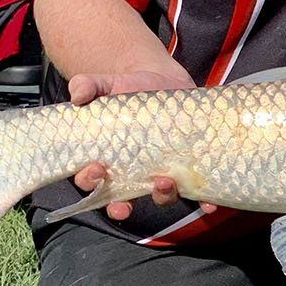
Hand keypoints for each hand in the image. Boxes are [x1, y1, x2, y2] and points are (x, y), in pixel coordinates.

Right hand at [66, 67, 212, 220]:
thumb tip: (77, 94)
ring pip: (159, 196)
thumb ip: (87, 85)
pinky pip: (194, 191)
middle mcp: (132, 173)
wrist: (163, 79)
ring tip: (164, 183)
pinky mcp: (186, 168)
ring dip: (161, 196)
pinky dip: (202, 201)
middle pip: (122, 199)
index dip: (89, 181)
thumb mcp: (105, 84)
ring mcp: (161, 172)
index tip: (95, 170)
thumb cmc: (127, 88)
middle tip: (124, 201)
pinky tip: (208, 204)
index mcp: (106, 159)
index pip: (90, 180)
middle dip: (120, 205)